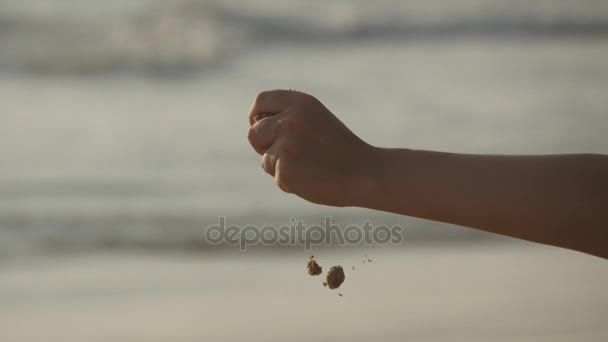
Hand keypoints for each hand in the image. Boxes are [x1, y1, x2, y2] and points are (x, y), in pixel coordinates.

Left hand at [247, 90, 378, 206]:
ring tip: (308, 165)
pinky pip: (276, 176)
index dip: (257, 116)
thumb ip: (288, 117)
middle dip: (264, 145)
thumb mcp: (315, 119)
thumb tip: (255, 125)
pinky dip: (290, 181)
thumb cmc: (339, 148)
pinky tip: (312, 178)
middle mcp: (290, 119)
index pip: (261, 100)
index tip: (261, 126)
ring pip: (264, 158)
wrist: (365, 173)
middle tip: (288, 153)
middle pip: (253, 132)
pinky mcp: (285, 169)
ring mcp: (286, 145)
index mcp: (300, 102)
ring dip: (279, 166)